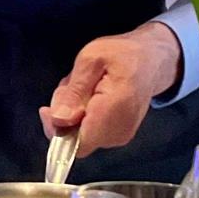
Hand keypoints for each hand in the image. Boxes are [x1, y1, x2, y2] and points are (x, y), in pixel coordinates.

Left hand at [43, 22, 182, 158]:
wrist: (151, 60)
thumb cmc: (122, 55)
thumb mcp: (90, 59)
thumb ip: (74, 91)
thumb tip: (59, 120)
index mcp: (114, 110)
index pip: (78, 143)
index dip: (57, 131)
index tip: (47, 110)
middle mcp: (120, 130)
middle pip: (74, 139)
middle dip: (63, 116)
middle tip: (70, 86)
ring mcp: (121, 136)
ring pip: (79, 137)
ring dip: (72, 114)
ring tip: (83, 87)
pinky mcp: (118, 136)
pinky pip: (88, 133)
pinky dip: (81, 116)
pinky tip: (89, 95)